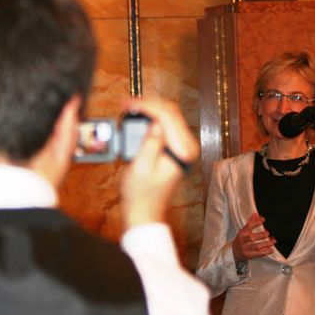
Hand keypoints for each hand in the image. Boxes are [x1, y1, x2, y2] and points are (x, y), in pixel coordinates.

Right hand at [119, 97, 198, 228]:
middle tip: (126, 103)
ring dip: (149, 108)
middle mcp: (189, 146)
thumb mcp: (140, 168)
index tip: (128, 103)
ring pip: (169, 115)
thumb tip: (156, 123)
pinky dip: (151, 117)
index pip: (168, 117)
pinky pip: (166, 124)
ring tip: (129, 107)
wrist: (144, 211)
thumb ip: (149, 144)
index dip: (147, 106)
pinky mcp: (176, 147)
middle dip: (148, 104)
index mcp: (184, 151)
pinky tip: (137, 116)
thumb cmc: (140, 194)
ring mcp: (184, 146)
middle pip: (171, 112)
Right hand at [232, 213, 275, 261]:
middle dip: (261, 235)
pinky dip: (266, 252)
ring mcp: (245, 249)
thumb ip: (250, 223)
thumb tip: (256, 214)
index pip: (248, 226)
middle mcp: (243, 241)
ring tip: (273, 241)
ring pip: (256, 246)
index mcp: (242, 233)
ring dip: (266, 244)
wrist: (233, 252)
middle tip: (268, 233)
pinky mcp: (249, 255)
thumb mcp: (243, 231)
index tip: (263, 219)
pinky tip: (271, 249)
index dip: (256, 223)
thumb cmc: (240, 240)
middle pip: (251, 237)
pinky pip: (258, 254)